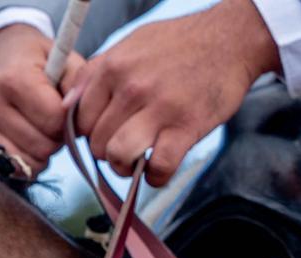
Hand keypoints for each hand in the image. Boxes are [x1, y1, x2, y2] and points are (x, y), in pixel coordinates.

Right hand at [0, 23, 83, 176]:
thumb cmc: (36, 59)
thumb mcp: (63, 58)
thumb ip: (77, 87)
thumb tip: (77, 123)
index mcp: (13, 78)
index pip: (54, 119)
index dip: (69, 120)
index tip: (67, 109)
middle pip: (42, 146)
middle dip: (57, 138)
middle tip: (55, 122)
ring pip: (28, 163)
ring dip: (43, 153)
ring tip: (42, 131)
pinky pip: (11, 169)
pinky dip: (27, 162)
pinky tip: (29, 143)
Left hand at [64, 0, 282, 186]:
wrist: (233, 38)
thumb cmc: (180, 44)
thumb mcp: (131, 45)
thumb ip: (97, 73)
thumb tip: (67, 104)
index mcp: (113, 68)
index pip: (77, 119)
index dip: (87, 131)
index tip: (102, 131)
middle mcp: (132, 88)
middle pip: (96, 142)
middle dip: (105, 151)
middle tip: (123, 144)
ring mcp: (159, 109)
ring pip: (117, 156)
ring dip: (124, 167)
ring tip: (135, 159)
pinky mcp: (186, 127)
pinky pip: (157, 168)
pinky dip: (155, 177)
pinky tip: (158, 168)